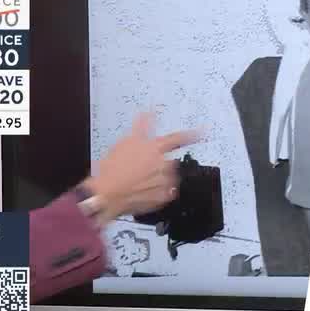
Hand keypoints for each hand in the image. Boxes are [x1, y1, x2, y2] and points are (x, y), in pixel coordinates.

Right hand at [83, 113, 199, 222]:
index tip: (203, 132)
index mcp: (156, 148)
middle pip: (169, 161)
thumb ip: (142, 127)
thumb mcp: (124, 142)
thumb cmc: (112, 170)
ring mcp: (164, 182)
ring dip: (156, 178)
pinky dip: (155, 191)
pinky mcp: (162, 197)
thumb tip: (150, 112)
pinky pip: (164, 192)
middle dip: (158, 164)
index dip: (192, 134)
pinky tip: (141, 190)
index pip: (178, 138)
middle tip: (139, 169)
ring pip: (166, 177)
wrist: (106, 195)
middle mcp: (164, 165)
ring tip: (137, 181)